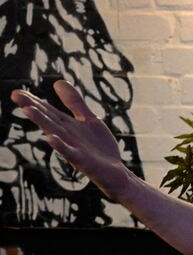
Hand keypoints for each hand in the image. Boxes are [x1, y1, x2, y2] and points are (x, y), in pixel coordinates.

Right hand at [11, 81, 132, 199]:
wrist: (116, 172)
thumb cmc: (100, 147)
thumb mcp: (88, 119)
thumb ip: (74, 103)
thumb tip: (58, 82)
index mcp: (68, 126)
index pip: (48, 111)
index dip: (34, 101)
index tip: (17, 91)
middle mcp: (67, 136)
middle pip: (48, 119)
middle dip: (33, 107)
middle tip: (15, 95)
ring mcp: (74, 149)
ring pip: (56, 134)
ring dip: (42, 122)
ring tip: (28, 110)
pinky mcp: (84, 161)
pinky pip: (71, 154)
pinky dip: (61, 147)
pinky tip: (51, 138)